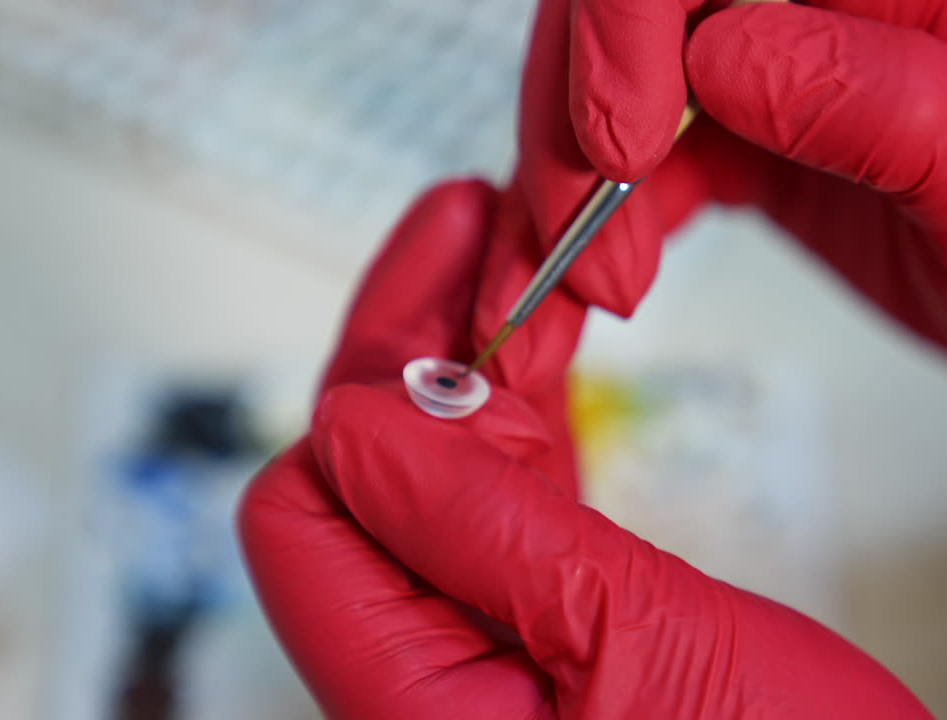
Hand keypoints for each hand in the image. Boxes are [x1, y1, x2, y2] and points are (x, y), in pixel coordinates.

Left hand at [239, 180, 931, 717]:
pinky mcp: (550, 621)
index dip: (360, 397)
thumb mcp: (641, 647)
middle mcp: (427, 671)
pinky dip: (519, 415)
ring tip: (509, 247)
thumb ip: (488, 537)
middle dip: (414, 342)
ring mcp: (488, 641)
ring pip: (439, 472)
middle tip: (468, 222)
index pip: (305, 521)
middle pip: (370, 477)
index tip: (439, 302)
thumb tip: (355, 425)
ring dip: (468, 359)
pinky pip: (506, 501)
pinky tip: (539, 340)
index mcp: (413, 699)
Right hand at [484, 0, 946, 399]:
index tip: (621, 149)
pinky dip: (589, 231)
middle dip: (572, 131)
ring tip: (569, 300)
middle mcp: (817, 1)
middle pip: (623, 15)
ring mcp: (777, 66)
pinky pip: (638, 167)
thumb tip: (718, 54)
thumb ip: (879, 104)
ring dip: (560, 196)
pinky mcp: (752, 136)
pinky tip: (583, 291)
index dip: (625, 28)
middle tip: (581, 253)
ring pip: (607, 94)